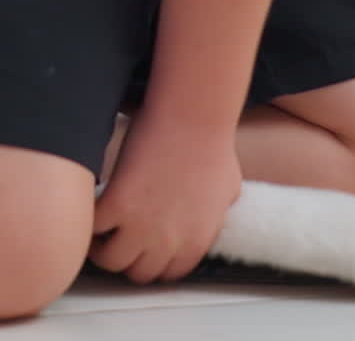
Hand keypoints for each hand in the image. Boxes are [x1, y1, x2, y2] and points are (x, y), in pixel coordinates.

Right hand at [91, 108, 241, 282]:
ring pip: (112, 260)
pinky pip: (93, 230)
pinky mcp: (117, 204)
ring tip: (104, 229)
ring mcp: (141, 226)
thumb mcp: (229, 188)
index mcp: (196, 241)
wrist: (193, 115)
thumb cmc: (212, 142)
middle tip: (123, 237)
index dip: (156, 261)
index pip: (169, 274)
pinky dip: (90, 222)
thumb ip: (218, 215)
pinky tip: (95, 208)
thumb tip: (214, 217)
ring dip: (104, 247)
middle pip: (139, 273)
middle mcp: (169, 241)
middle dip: (131, 256)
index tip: (147, 247)